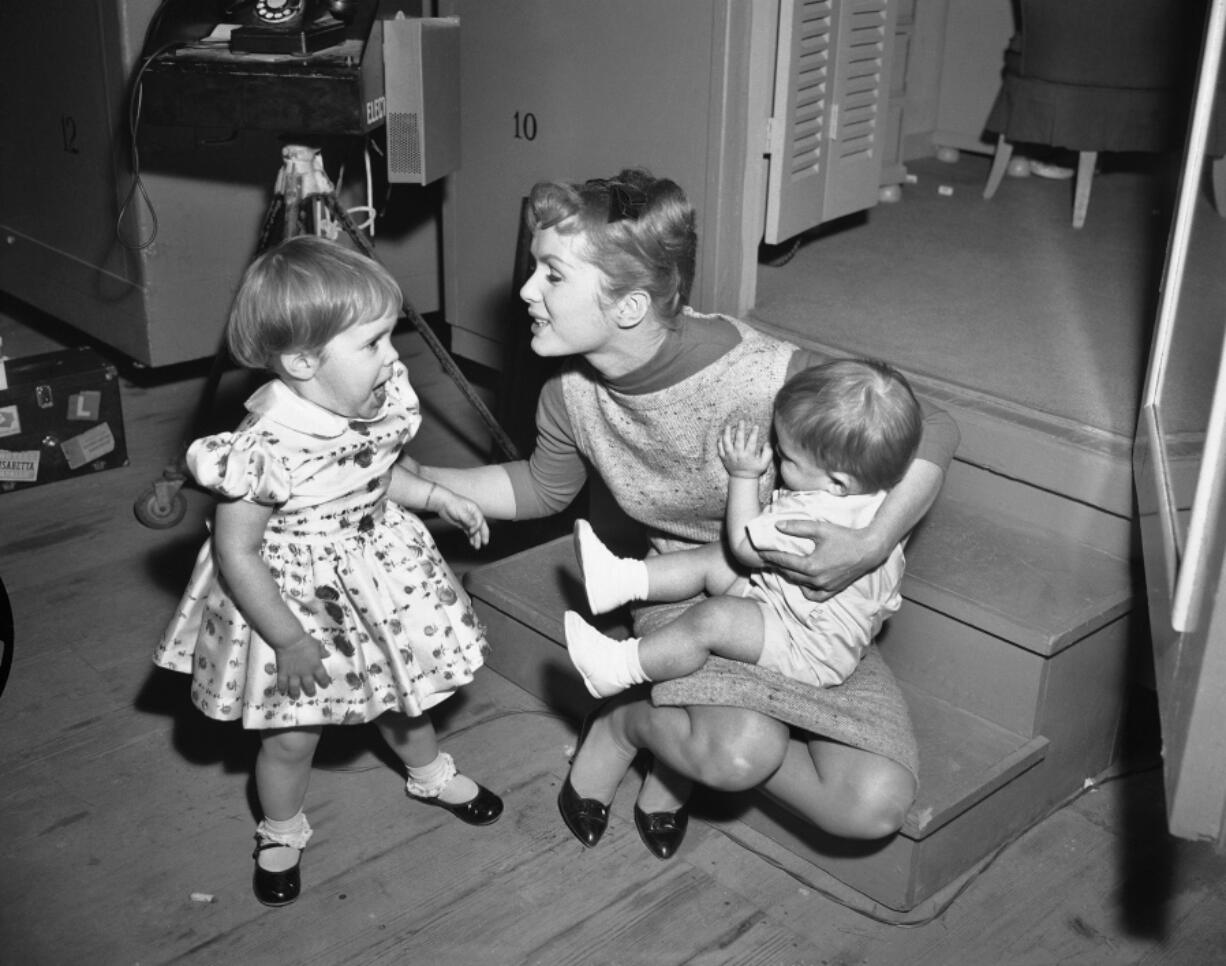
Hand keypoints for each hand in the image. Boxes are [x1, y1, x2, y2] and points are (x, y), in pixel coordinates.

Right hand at [273, 633, 331, 699]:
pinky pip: (282, 683)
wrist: (290, 639)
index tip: (325, 685)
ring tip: (296, 697)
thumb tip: (328, 655)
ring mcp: (293, 673)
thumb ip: (322, 651)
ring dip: (295, 693)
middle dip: (311, 691)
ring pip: (295, 688)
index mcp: (316, 666)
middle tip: (311, 694)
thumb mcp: (316, 644)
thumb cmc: (304, 640)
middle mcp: (305, 672)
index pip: (323, 678)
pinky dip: (282, 688)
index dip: (324, 682)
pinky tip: (283, 691)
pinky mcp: (283, 672)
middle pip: (309, 686)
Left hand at [437, 490, 489, 547]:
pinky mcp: (463, 524)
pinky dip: (471, 537)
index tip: (472, 532)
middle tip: (485, 543)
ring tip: (477, 547)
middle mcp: (473, 515)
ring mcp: (468, 520)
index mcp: (475, 510)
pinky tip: (472, 542)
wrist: (442, 503)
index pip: (480, 521)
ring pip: (475, 530)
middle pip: (481, 526)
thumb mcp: (460, 511)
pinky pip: (469, 532)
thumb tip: (474, 525)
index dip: (477, 527)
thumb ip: (468, 518)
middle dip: (483, 535)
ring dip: (476, 538)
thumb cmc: (452, 504)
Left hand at [718, 420, 772, 478]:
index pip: (751, 442)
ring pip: (727, 443)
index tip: (756, 426)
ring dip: (727, 434)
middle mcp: (738, 455)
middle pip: (738, 440)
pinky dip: (719, 442)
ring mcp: (730, 456)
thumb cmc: (754, 470)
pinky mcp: (724, 458)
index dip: (754, 433)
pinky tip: (721, 435)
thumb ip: (767, 453)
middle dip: (740, 430)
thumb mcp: (764, 464)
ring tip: (728, 426)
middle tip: (741, 421)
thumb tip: (766, 443)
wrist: (742, 479)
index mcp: (748, 456)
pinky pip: (720, 449)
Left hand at [755, 517, 884, 600]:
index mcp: (811, 566)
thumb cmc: (845, 537)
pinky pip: (814, 595)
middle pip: (789, 573)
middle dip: (777, 565)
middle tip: (767, 559)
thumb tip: (778, 526)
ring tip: (781, 567)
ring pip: (800, 584)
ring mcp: (825, 587)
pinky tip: (802, 582)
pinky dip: (806, 590)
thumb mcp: (820, 528)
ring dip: (789, 575)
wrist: (869, 549)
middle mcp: (816, 580)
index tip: (760, 551)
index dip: (770, 555)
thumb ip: (798, 527)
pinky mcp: (833, 590)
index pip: (784, 561)